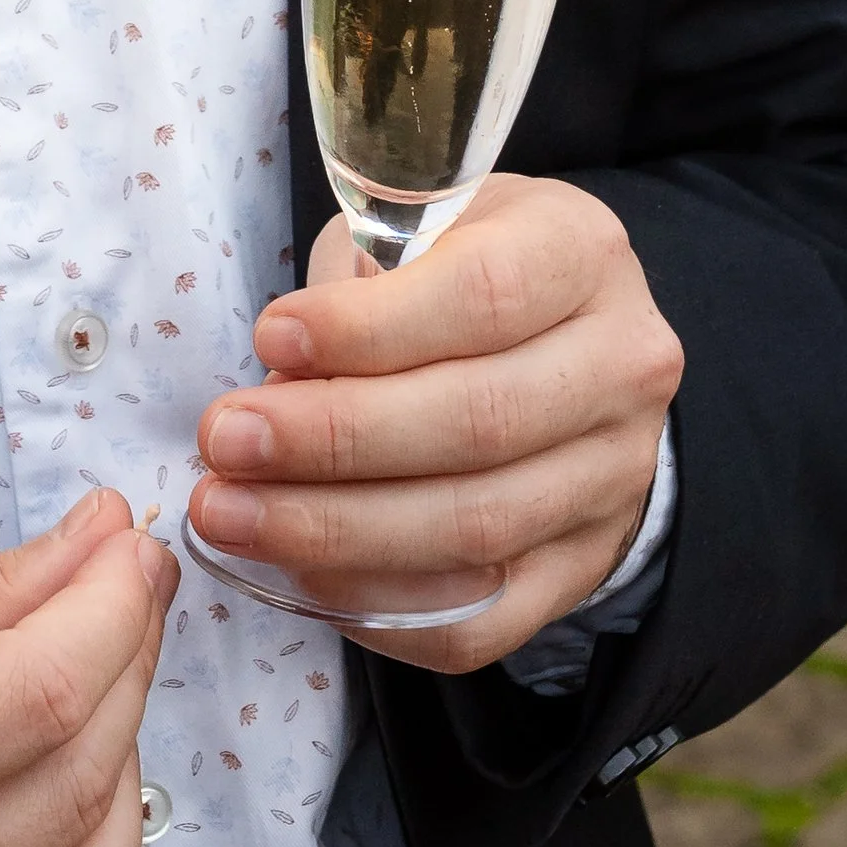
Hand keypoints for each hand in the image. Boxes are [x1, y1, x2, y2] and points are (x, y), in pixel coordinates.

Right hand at [0, 487, 180, 846]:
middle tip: (133, 572)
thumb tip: (89, 540)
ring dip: (126, 729)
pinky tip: (89, 737)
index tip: (124, 544)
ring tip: (109, 644)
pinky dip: (106, 805)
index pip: (38, 692)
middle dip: (130, 653)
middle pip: (80, 772)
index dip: (106, 605)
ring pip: (92, 842)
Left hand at [188, 174, 682, 671]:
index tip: (269, 339)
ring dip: (336, 530)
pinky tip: (299, 576)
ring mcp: (614, 480)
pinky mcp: (584, 570)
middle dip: (332, 440)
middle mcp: (621, 368)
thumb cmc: (461, 266)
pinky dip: (381, 606)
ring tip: (231, 514)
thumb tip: (280, 377)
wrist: (568, 347)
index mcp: (581, 253)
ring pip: (475, 530)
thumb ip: (363, 284)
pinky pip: (481, 618)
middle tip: (225, 441)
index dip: (369, 329)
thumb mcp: (420, 228)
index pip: (483, 295)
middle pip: (476, 423)